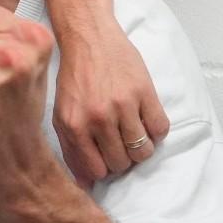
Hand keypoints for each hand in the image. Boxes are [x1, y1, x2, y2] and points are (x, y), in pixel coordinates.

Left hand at [53, 18, 168, 186]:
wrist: (89, 38)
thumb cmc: (75, 77)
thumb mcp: (61, 113)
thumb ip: (70, 149)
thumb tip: (85, 185)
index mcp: (74, 124)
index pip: (97, 171)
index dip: (103, 169)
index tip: (105, 159)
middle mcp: (98, 117)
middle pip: (122, 163)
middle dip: (122, 159)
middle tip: (118, 144)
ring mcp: (123, 105)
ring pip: (143, 151)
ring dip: (141, 148)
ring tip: (133, 134)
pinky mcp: (145, 92)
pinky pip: (161, 129)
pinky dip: (156, 131)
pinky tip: (144, 120)